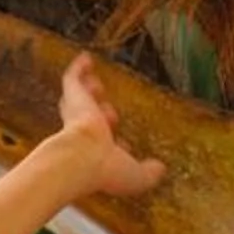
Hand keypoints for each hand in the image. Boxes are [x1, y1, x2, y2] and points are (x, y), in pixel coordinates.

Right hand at [49, 52, 166, 197]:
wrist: (82, 158)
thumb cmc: (106, 170)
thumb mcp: (135, 175)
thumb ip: (148, 172)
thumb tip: (160, 169)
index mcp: (97, 153)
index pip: (104, 145)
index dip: (114, 144)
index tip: (123, 146)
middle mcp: (83, 133)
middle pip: (90, 119)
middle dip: (99, 114)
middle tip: (106, 109)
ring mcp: (78, 114)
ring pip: (81, 98)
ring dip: (89, 91)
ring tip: (95, 82)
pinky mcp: (74, 97)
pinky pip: (73, 79)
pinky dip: (78, 69)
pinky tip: (86, 57)